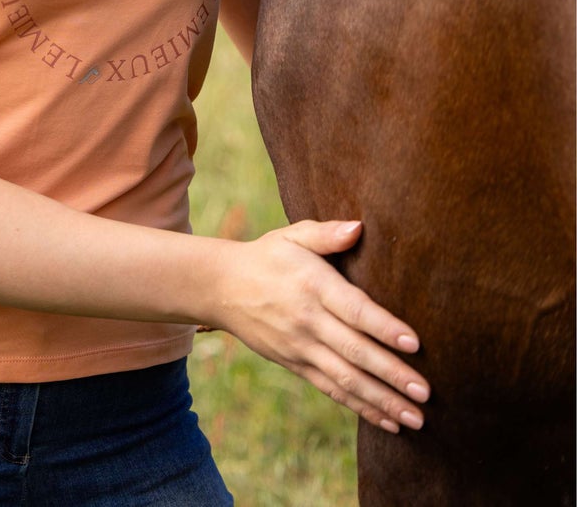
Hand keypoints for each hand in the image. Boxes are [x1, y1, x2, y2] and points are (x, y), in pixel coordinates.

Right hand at [215, 219, 429, 433]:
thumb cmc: (269, 256)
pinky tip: (388, 422)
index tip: (414, 343)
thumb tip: (359, 227)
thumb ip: (327, 233)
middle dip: (392, 374)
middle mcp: (308, 321)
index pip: (353, 309)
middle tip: (425, 393)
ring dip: (382, 401)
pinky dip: (360, 407)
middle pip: (354, 351)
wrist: (223, 288)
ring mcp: (301, 348)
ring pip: (346, 379)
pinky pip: (332, 390)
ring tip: (416, 419)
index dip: (384, 327)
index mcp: (313, 285)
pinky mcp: (296, 366)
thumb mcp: (292, 236)